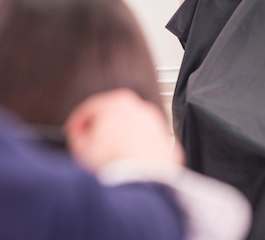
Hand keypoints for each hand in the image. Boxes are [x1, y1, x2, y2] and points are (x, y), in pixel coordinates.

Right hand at [64, 89, 183, 172]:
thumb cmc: (113, 164)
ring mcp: (157, 128)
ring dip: (121, 145)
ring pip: (133, 134)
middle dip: (102, 132)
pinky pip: (148, 151)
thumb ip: (77, 136)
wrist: (143, 185)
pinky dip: (139, 158)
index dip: (77, 123)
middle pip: (115, 118)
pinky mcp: (168, 148)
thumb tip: (80, 137)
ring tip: (110, 163)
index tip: (73, 133)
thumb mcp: (80, 148)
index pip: (91, 108)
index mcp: (118, 103)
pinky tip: (128, 171)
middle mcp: (142, 110)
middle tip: (90, 148)